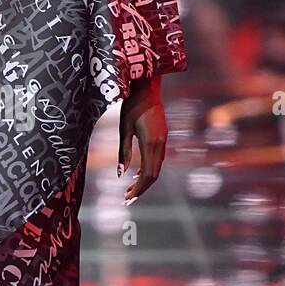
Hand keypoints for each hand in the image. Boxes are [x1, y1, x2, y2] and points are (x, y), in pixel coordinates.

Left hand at [118, 74, 166, 204]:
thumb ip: (123, 152)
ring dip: (145, 180)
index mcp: (151, 143)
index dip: (138, 189)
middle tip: (127, 199)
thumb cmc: (131, 105)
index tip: (127, 199)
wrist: (146, 87)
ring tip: (130, 189)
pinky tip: (137, 173)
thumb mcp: (123, 128)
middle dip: (141, 189)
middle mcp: (161, 143)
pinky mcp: (162, 135)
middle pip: (154, 174)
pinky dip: (149, 169)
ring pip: (157, 167)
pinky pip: (158, 158)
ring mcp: (164, 139)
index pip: (147, 175)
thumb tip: (120, 174)